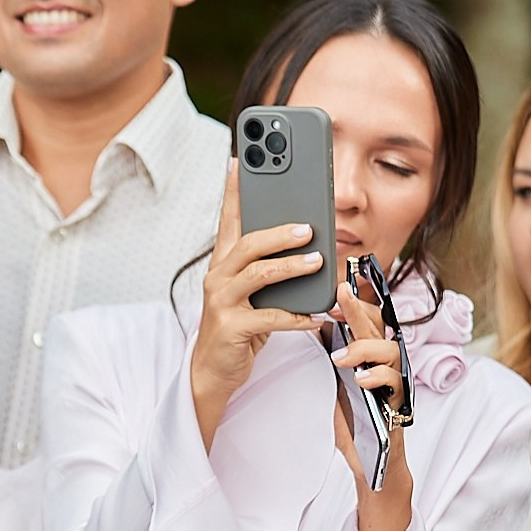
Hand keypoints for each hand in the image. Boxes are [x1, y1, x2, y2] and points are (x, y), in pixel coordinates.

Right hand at [190, 162, 330, 449]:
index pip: (229, 218)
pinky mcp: (232, 328)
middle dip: (278, 232)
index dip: (235, 189)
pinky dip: (298, 317)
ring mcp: (222, 302)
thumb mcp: (251, 292)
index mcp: (223, 262)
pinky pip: (271, 318)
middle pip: (248, 244)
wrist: (212, 370)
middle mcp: (218, 276)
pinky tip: (317, 316)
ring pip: (258, 275)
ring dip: (291, 267)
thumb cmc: (238, 326)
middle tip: (308, 227)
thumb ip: (268, 267)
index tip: (242, 159)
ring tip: (318, 262)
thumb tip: (306, 244)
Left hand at [326, 267, 414, 530]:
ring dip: (363, 348)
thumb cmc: (357, 412)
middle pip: (378, 323)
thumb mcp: (340, 375)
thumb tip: (315, 317)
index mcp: (372, 349)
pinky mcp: (399, 402)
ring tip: (340, 356)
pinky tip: (359, 379)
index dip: (354, 295)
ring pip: (388, 350)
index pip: (366, 313)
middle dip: (359, 305)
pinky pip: (394, 383)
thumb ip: (336, 347)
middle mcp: (387, 359)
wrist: (369, 453)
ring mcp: (396, 379)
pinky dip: (376, 378)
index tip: (336, 279)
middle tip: (338, 290)